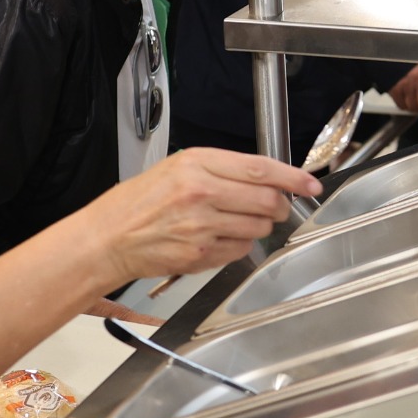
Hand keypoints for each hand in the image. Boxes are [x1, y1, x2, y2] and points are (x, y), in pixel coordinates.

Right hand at [92, 147, 318, 285]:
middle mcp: (200, 192)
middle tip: (276, 206)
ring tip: (234, 221)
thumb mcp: (177, 167)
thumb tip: (266, 177)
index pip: (260, 169)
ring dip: (259, 226)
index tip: (310, 183)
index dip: (293, 177)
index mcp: (196, 164)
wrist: (108, 237)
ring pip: (258, 227)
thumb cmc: (138, 202)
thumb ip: (221, 169)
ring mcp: (201, 226)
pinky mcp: (200, 254)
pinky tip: (218, 238)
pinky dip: (239, 245)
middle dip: (280, 205)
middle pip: (267, 200)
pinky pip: (240, 250)